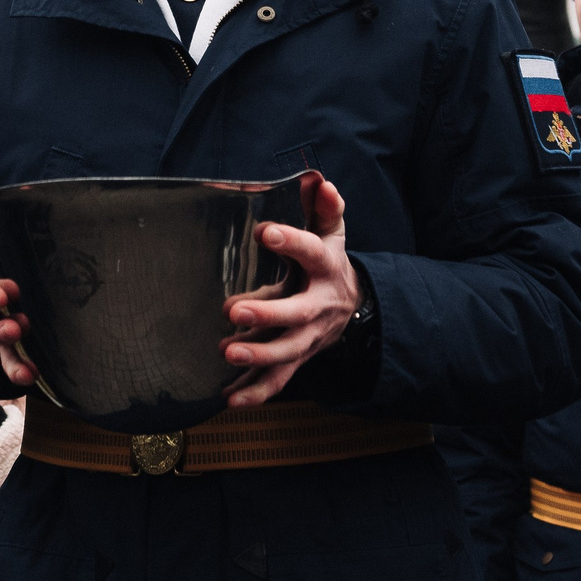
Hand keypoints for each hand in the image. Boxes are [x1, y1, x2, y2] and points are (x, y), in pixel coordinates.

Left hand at [221, 173, 356, 408]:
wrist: (353, 306)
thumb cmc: (328, 261)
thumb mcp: (331, 232)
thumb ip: (325, 208)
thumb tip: (320, 181)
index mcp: (326, 268)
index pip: (311, 251)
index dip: (290, 241)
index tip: (263, 231)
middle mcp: (319, 306)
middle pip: (298, 313)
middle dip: (268, 314)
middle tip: (235, 311)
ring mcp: (309, 337)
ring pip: (288, 352)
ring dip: (259, 356)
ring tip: (227, 353)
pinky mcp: (298, 358)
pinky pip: (279, 380)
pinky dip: (256, 393)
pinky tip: (229, 399)